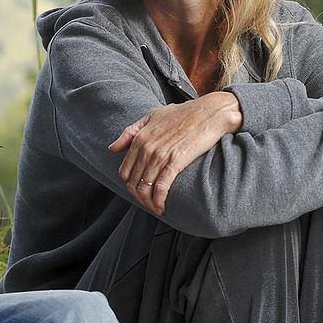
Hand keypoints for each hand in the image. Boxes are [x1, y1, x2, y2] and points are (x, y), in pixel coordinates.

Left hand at [109, 91, 241, 214]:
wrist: (209, 113)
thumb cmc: (182, 113)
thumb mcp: (151, 116)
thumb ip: (130, 132)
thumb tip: (112, 148)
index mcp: (139, 138)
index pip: (125, 171)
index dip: (129, 185)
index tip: (138, 191)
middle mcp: (146, 148)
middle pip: (133, 182)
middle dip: (138, 197)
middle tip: (147, 203)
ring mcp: (160, 155)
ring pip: (145, 187)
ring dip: (148, 203)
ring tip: (155, 208)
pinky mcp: (176, 161)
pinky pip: (161, 187)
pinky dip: (158, 200)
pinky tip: (161, 207)